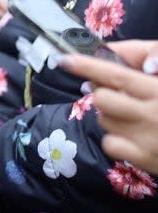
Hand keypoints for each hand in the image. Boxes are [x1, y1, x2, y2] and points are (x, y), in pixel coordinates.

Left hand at [61, 41, 157, 174]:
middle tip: (117, 94)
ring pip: (104, 121)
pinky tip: (132, 135)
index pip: (116, 74)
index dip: (87, 65)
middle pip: (102, 99)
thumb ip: (150, 57)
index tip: (64, 59)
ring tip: (132, 115)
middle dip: (104, 94)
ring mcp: (148, 139)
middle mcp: (153, 114)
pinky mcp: (147, 159)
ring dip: (111, 115)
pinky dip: (116, 139)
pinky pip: (110, 144)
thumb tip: (114, 53)